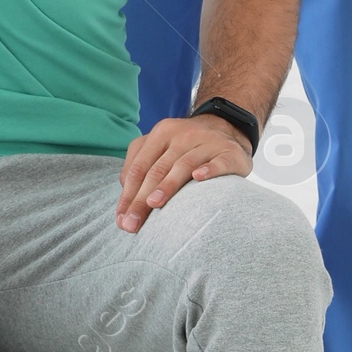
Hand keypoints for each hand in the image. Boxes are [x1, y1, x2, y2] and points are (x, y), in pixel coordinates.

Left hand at [117, 115, 252, 232]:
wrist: (227, 128)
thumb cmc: (186, 148)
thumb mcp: (161, 149)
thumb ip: (140, 168)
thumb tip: (124, 200)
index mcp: (161, 134)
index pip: (139, 167)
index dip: (128, 194)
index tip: (122, 220)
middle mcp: (182, 135)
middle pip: (157, 170)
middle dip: (141, 199)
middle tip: (132, 223)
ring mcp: (207, 142)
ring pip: (184, 165)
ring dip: (168, 185)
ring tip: (154, 204)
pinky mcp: (229, 152)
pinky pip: (218, 162)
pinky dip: (209, 170)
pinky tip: (199, 179)